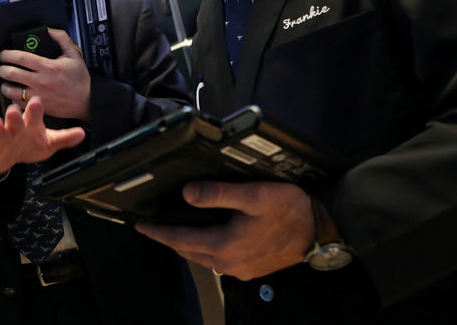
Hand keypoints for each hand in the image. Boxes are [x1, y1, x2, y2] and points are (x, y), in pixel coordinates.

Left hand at [0, 28, 90, 121]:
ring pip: (11, 91)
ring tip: (5, 82)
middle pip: (12, 74)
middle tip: (2, 67)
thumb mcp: (74, 55)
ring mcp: (38, 96)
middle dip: (2, 69)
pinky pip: (19, 103)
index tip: (3, 54)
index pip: (21, 58)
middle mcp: (41, 81)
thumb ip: (61, 39)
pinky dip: (13, 98)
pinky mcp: (38, 107)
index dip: (7, 54)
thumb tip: (48, 30)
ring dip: (4, 85)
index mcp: (48, 67)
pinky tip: (15, 94)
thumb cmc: (80, 79)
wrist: (86, 101)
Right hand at [0, 96, 85, 173]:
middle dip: (14, 115)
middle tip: (14, 109)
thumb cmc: (30, 144)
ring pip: (0, 130)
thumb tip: (82, 133)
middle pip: (15, 119)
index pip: (34, 114)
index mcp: (31, 123)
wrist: (9, 155)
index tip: (37, 101)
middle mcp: (16, 127)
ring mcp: (3, 136)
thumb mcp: (50, 142)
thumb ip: (64, 138)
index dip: (35, 109)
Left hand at [135, 181, 314, 279]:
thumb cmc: (290, 210)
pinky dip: (204, 249)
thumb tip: (187, 194)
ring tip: (175, 231)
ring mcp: (241, 268)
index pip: (179, 240)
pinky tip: (206, 238)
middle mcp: (229, 262)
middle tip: (154, 227)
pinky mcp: (251, 268)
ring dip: (186, 245)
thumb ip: (217, 193)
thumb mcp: (252, 195)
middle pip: (188, 251)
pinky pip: (218, 261)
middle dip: (168, 239)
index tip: (140, 226)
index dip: (157, 232)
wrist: (320, 230)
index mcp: (224, 245)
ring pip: (202, 258)